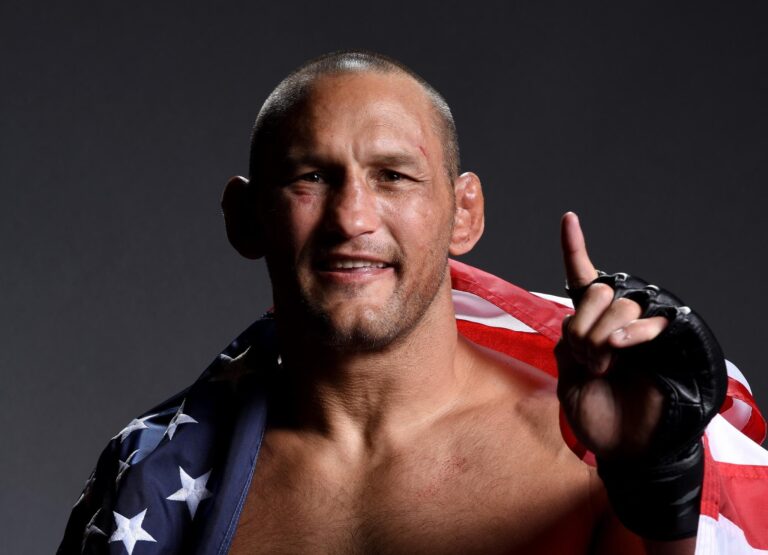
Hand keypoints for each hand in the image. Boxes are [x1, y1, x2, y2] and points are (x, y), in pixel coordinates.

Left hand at [555, 212, 669, 458]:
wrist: (625, 447)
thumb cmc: (596, 415)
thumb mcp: (568, 378)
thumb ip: (570, 343)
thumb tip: (583, 318)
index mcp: (588, 326)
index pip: (581, 281)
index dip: (575, 249)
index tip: (569, 218)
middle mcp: (614, 322)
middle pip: (598, 291)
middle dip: (584, 325)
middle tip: (589, 360)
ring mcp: (640, 331)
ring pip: (620, 304)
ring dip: (603, 335)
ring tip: (604, 365)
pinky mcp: (666, 341)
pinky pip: (650, 320)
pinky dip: (632, 330)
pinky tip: (621, 346)